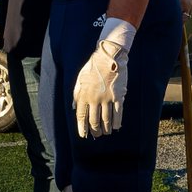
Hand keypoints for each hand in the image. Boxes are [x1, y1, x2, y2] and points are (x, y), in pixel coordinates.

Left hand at [72, 16, 135, 138]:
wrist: (108, 56)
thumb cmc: (93, 67)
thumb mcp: (80, 80)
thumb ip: (76, 95)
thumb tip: (73, 108)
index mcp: (83, 95)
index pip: (81, 116)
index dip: (82, 128)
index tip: (83, 135)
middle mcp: (94, 98)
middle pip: (94, 120)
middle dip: (95, 130)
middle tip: (97, 134)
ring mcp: (106, 98)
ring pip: (106, 119)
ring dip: (106, 128)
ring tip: (106, 132)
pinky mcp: (118, 96)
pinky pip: (117, 113)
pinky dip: (117, 123)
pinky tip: (116, 127)